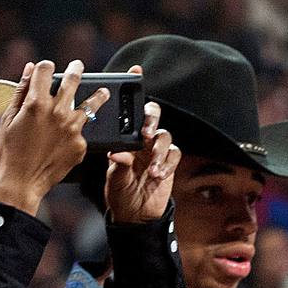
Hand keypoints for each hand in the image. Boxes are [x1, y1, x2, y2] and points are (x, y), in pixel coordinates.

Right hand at [0, 59, 109, 216]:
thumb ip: (21, 91)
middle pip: (72, 80)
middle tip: (78, 66)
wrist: (21, 182)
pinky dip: (78, 130)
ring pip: (91, 104)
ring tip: (104, 92)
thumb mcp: (9, 118)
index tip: (47, 68)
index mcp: (37, 102)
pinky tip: (74, 134)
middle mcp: (58, 112)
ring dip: (98, 95)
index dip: (45, 67)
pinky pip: (82, 131)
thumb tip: (31, 68)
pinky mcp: (80, 144)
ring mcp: (72, 128)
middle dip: (76, 69)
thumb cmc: (10, 151)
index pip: (46, 69)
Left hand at [105, 65, 180, 223]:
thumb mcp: (114, 178)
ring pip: (165, 137)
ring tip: (150, 168)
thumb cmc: (119, 192)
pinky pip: (174, 156)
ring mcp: (157, 151)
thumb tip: (118, 153)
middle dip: (151, 119)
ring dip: (158, 151)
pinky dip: (167, 164)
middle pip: (153, 116)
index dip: (135, 89)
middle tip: (146, 132)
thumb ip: (118, 164)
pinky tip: (157, 175)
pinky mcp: (169, 165)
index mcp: (126, 137)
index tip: (136, 71)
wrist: (133, 216)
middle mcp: (143, 140)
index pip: (131, 110)